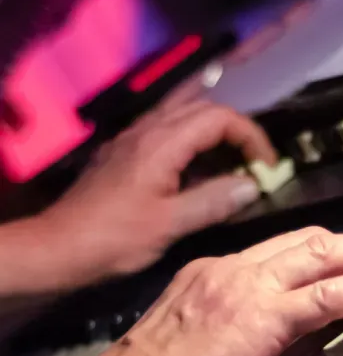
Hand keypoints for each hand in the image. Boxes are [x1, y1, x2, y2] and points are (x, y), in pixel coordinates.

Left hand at [41, 100, 275, 280]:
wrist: (61, 246)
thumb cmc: (115, 238)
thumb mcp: (171, 225)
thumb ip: (214, 202)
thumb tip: (252, 186)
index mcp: (162, 143)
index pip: (220, 118)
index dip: (252, 138)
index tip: (268, 168)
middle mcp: (148, 130)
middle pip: (204, 109)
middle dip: (238, 132)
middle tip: (255, 166)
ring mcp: (135, 140)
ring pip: (185, 118)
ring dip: (216, 136)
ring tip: (235, 167)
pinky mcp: (127, 154)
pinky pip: (169, 133)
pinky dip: (195, 145)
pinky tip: (202, 175)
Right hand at [72, 229, 342, 355]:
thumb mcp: (200, 343)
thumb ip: (242, 331)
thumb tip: (278, 341)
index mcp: (212, 275)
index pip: (283, 252)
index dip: (327, 254)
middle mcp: (229, 271)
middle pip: (311, 241)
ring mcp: (244, 289)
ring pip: (324, 256)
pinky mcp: (258, 319)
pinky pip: (325, 295)